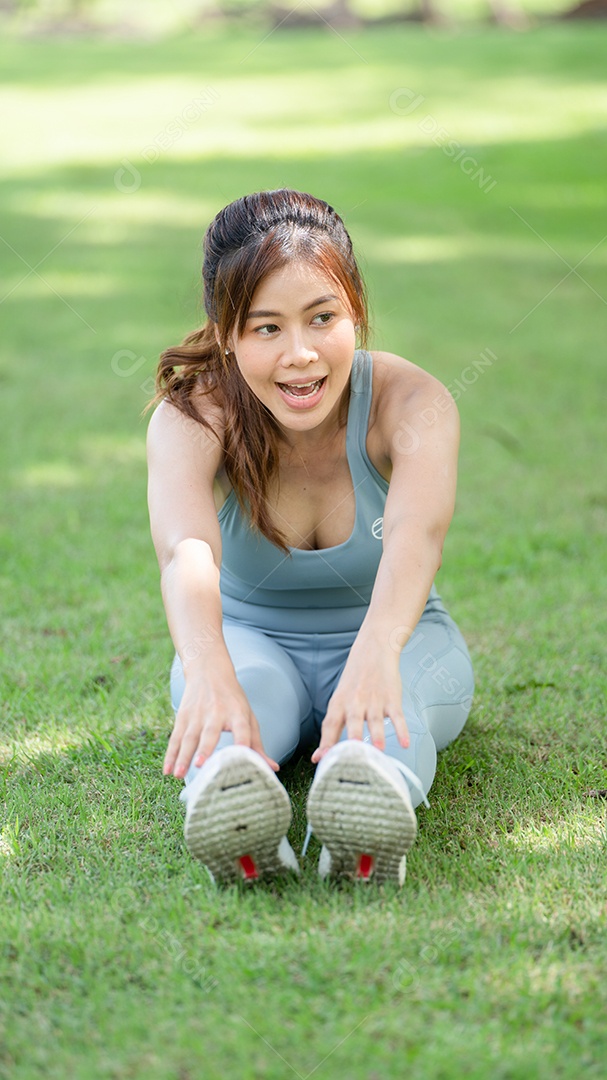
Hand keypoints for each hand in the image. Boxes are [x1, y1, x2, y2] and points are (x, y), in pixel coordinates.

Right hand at [163, 666, 278, 778]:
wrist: (208, 671)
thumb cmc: (233, 700)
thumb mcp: (247, 716)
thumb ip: (257, 744)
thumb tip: (273, 769)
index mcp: (237, 713)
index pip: (242, 728)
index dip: (243, 741)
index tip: (242, 756)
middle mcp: (217, 713)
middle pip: (210, 733)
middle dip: (204, 749)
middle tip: (200, 765)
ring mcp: (197, 714)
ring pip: (188, 738)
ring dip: (182, 757)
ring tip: (178, 774)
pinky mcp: (183, 716)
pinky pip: (175, 738)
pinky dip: (170, 755)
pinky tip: (166, 770)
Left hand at [311, 643, 408, 763]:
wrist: (373, 650)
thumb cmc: (353, 682)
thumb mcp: (339, 700)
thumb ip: (331, 728)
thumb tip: (319, 756)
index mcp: (339, 704)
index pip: (329, 725)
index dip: (325, 743)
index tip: (321, 760)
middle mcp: (355, 702)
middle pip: (352, 722)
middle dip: (352, 738)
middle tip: (351, 756)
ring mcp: (374, 700)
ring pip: (375, 720)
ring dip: (377, 735)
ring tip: (379, 751)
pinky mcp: (391, 699)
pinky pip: (397, 716)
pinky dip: (401, 730)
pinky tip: (404, 743)